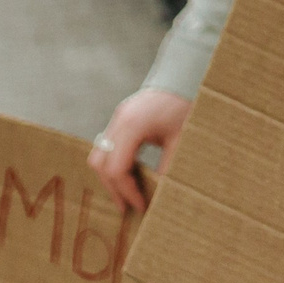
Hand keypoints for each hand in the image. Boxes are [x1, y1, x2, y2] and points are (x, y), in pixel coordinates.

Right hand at [88, 88, 191, 212]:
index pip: (117, 169)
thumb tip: (161, 197)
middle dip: (113, 188)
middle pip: (100, 163)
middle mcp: (119, 121)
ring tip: (127, 194)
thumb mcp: (180, 141)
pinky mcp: (120, 117)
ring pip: (99, 155)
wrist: (184, 76)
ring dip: (110, 176)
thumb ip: (168, 168)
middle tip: (127, 206)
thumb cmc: (185, 106)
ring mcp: (117, 117)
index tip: (140, 206)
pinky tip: (129, 174)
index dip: (126, 191)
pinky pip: (106, 145)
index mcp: (132, 126)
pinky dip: (113, 163)